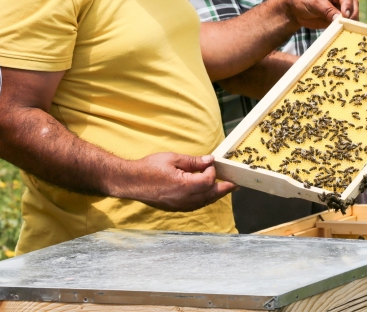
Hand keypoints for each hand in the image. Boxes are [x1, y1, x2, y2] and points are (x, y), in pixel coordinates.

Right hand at [113, 153, 235, 211]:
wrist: (131, 181)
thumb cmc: (149, 168)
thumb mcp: (173, 158)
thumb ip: (193, 161)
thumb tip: (209, 160)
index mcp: (185, 186)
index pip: (208, 180)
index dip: (211, 171)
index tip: (209, 163)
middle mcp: (184, 199)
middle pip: (210, 195)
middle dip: (223, 189)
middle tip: (234, 184)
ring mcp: (179, 206)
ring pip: (203, 203)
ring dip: (214, 195)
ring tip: (224, 189)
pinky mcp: (174, 208)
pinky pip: (194, 206)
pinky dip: (203, 200)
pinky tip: (206, 195)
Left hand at [282, 0, 358, 29]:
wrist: (293, 11)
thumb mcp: (313, 2)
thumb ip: (327, 9)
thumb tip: (339, 18)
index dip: (348, 3)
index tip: (345, 14)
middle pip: (352, 3)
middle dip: (352, 13)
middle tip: (349, 23)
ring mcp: (339, 7)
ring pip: (352, 13)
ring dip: (351, 21)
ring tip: (348, 28)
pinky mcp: (337, 18)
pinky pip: (345, 22)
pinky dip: (346, 27)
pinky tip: (345, 31)